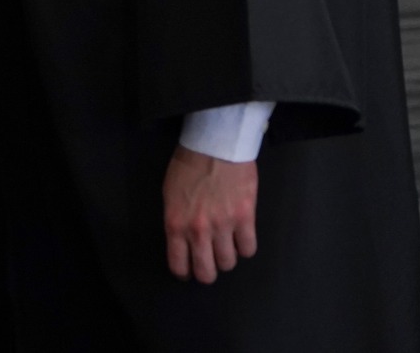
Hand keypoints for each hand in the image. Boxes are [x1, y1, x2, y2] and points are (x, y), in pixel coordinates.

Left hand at [163, 145, 257, 282]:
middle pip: (207, 272)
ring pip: (229, 263)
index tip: (188, 270)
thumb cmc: (187, 166)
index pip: (179, 264)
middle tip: (209, 264)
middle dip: (208, 272)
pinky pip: (249, 249)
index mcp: (175, 223)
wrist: (214, 146)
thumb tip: (183, 242)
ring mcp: (223, 225)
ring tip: (225, 246)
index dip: (184, 272)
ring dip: (227, 258)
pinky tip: (240, 237)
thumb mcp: (170, 194)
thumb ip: (177, 220)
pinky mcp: (246, 218)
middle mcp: (198, 230)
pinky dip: (245, 247)